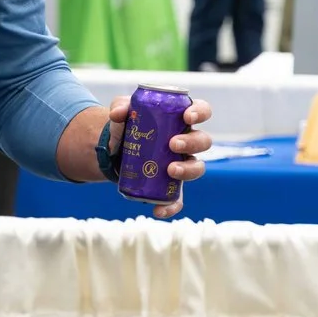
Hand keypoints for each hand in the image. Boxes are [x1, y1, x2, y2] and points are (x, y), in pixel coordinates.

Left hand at [104, 95, 213, 220]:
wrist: (114, 151)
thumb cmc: (127, 125)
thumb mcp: (121, 112)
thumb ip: (119, 106)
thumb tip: (117, 113)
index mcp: (180, 119)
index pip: (202, 111)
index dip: (200, 112)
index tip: (187, 116)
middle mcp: (187, 142)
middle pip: (203, 141)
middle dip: (191, 142)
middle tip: (173, 144)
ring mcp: (181, 164)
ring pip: (197, 167)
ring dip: (188, 169)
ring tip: (171, 170)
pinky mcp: (170, 185)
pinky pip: (177, 198)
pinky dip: (171, 206)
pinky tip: (158, 210)